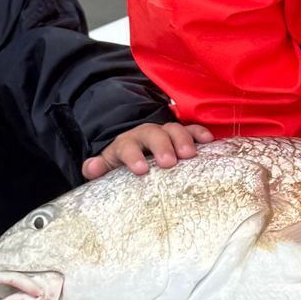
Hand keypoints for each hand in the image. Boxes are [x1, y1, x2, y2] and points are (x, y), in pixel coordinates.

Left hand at [82, 120, 212, 180]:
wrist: (137, 149)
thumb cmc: (124, 164)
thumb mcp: (108, 166)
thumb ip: (97, 167)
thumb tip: (91, 168)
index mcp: (126, 144)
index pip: (127, 146)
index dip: (133, 156)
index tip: (140, 170)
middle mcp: (146, 135)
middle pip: (153, 133)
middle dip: (161, 146)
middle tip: (169, 162)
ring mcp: (166, 134)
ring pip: (173, 129)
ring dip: (182, 139)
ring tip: (190, 155)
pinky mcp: (183, 136)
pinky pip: (192, 129)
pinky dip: (200, 133)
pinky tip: (209, 141)